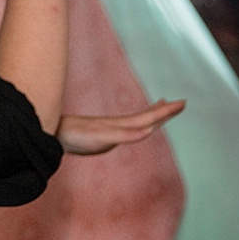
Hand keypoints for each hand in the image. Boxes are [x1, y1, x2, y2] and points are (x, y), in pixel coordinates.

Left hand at [59, 99, 184, 154]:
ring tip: (163, 107)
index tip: (183, 102)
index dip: (166, 112)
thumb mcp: (103, 137)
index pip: (150, 117)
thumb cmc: (77, 136)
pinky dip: (138, 124)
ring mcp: (112, 129)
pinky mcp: (105, 135)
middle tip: (182, 102)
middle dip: (165, 111)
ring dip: (153, 114)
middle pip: (147, 116)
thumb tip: (148, 129)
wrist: (55, 135)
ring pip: (138, 120)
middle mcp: (120, 125)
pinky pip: (127, 128)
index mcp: (123, 125)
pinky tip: (139, 125)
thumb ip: (126, 134)